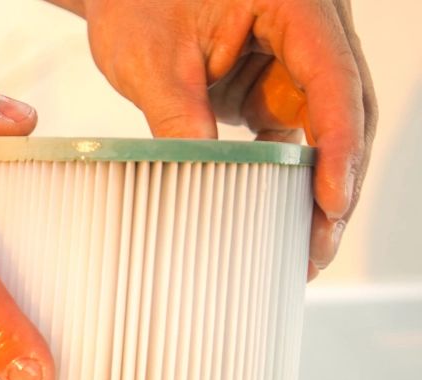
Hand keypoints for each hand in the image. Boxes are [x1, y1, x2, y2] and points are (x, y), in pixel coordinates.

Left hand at [51, 0, 375, 277]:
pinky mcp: (273, 88)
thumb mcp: (151, 62)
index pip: (333, 78)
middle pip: (346, 109)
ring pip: (327, 130)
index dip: (338, 145)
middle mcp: (311, 28)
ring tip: (305, 251)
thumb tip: (201, 180)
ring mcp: (294, 61)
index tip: (331, 202)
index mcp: (296, 2)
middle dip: (338, 181)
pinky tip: (282, 225)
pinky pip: (297, 137)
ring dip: (318, 188)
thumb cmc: (137, 2)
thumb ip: (179, 117)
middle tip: (318, 247)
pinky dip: (292, 181)